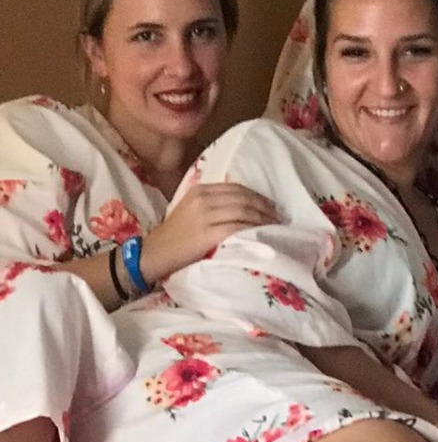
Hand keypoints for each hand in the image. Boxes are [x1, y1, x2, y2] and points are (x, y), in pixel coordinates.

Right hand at [141, 183, 277, 281]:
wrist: (154, 253)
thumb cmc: (175, 236)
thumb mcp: (191, 211)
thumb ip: (212, 204)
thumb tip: (243, 206)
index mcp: (200, 190)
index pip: (237, 188)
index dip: (258, 196)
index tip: (271, 206)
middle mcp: (203, 198)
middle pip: (244, 198)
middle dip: (265, 207)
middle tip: (279, 217)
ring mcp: (205, 215)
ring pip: (244, 211)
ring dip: (264, 219)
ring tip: (275, 227)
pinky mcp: (207, 233)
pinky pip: (238, 227)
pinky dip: (253, 230)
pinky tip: (262, 235)